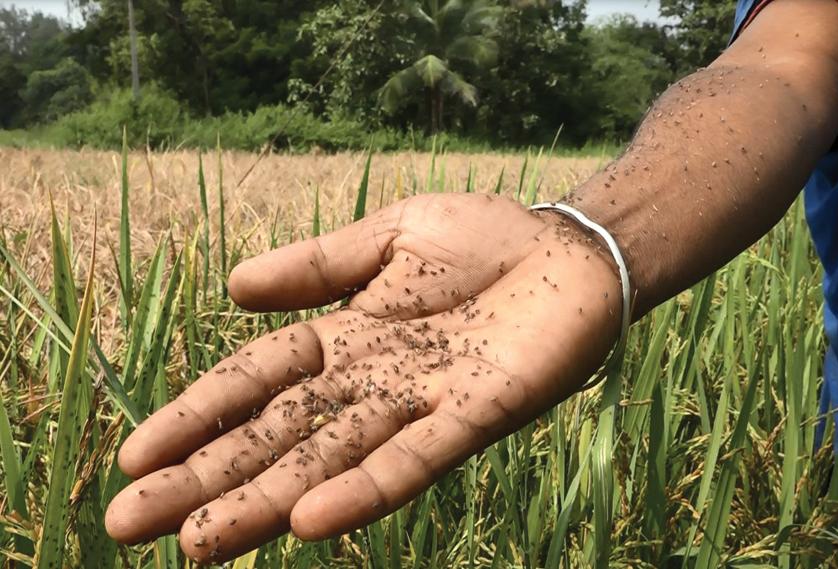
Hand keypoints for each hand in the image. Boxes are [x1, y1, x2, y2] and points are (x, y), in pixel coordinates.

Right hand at [104, 194, 621, 561]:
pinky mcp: (477, 415)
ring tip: (198, 544)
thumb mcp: (391, 235)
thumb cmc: (487, 239)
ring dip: (264, 502)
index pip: (255, 382)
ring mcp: (422, 404)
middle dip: (204, 480)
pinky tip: (310, 522)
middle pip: (275, 436)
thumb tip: (231, 288)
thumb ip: (319, 264)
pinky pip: (414, 461)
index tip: (134, 456)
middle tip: (127, 526)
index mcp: (347, 338)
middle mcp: (374, 383)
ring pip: (329, 461)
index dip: (196, 416)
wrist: (574, 250)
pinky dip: (364, 491)